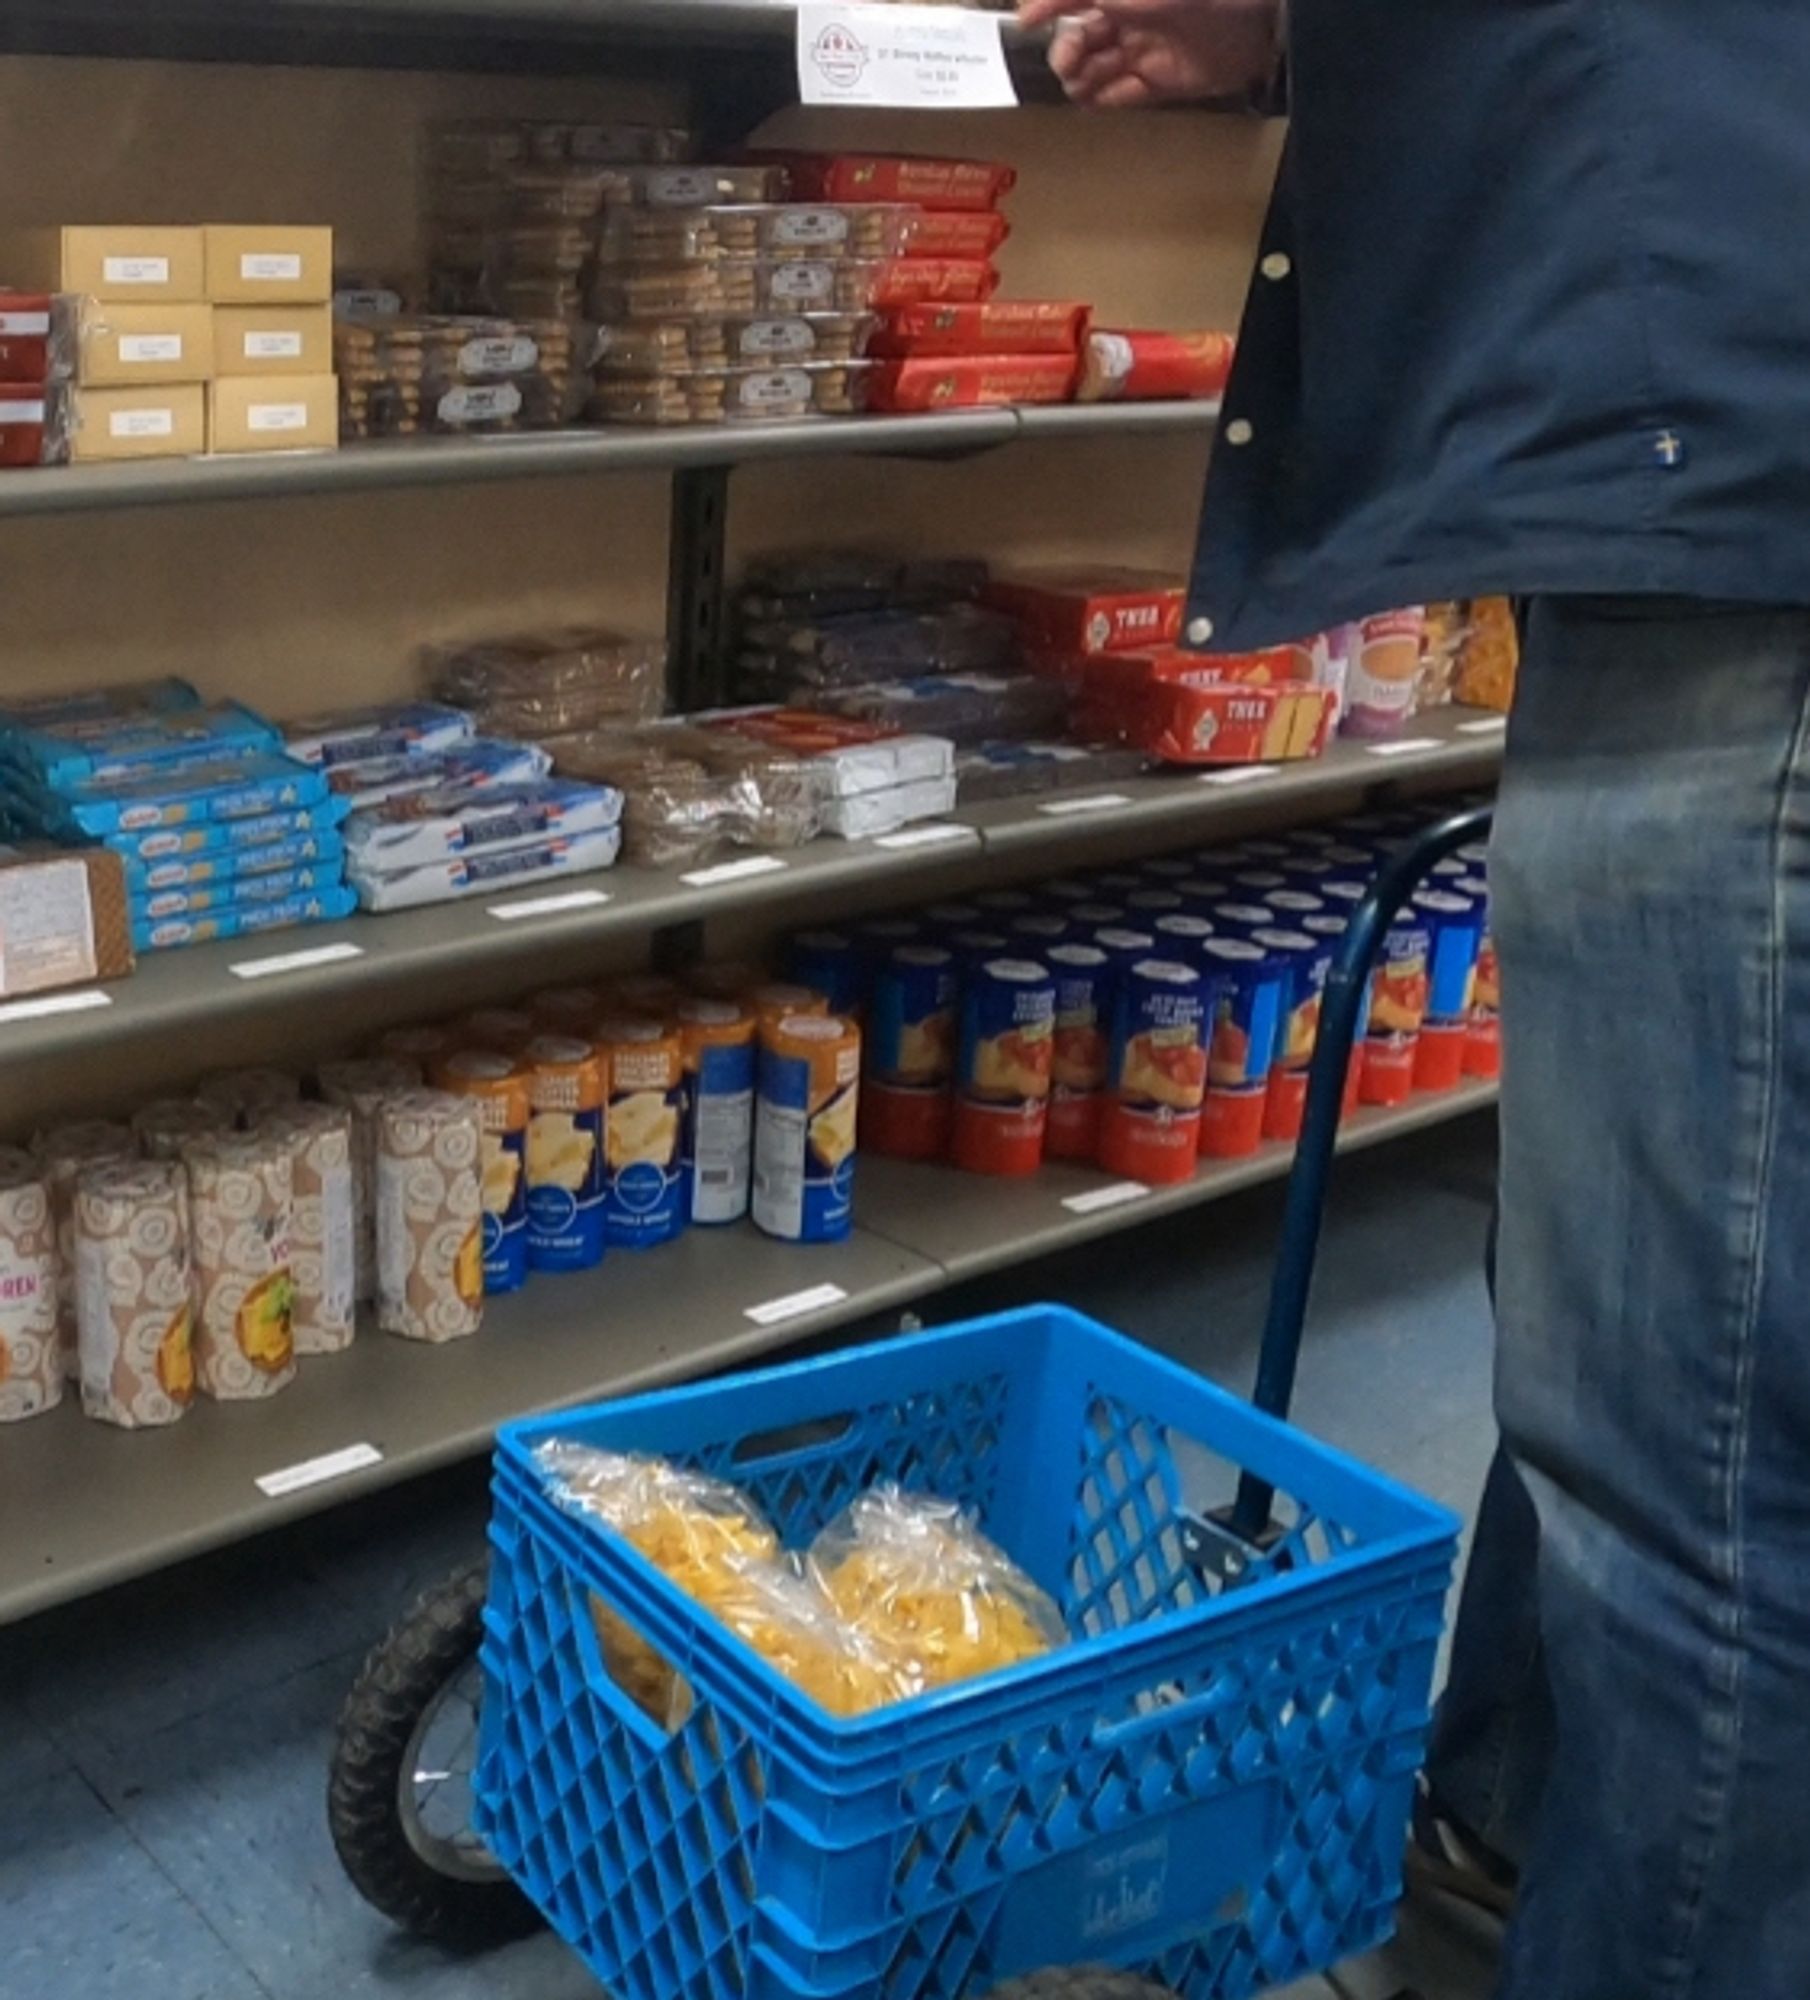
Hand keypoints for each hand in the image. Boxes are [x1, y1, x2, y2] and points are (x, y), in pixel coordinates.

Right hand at [1018, 0, 1278, 108]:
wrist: (1250, 19)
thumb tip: (1024, 10)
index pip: (1070, 4)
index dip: (1047, 15)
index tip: (1026, 26)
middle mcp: (1129, 19)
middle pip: (1080, 41)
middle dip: (1066, 51)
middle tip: (1067, 62)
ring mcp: (1145, 52)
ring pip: (1096, 70)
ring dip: (1079, 79)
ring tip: (1076, 83)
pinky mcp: (1161, 83)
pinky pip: (1121, 96)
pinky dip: (1102, 100)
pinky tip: (1088, 101)